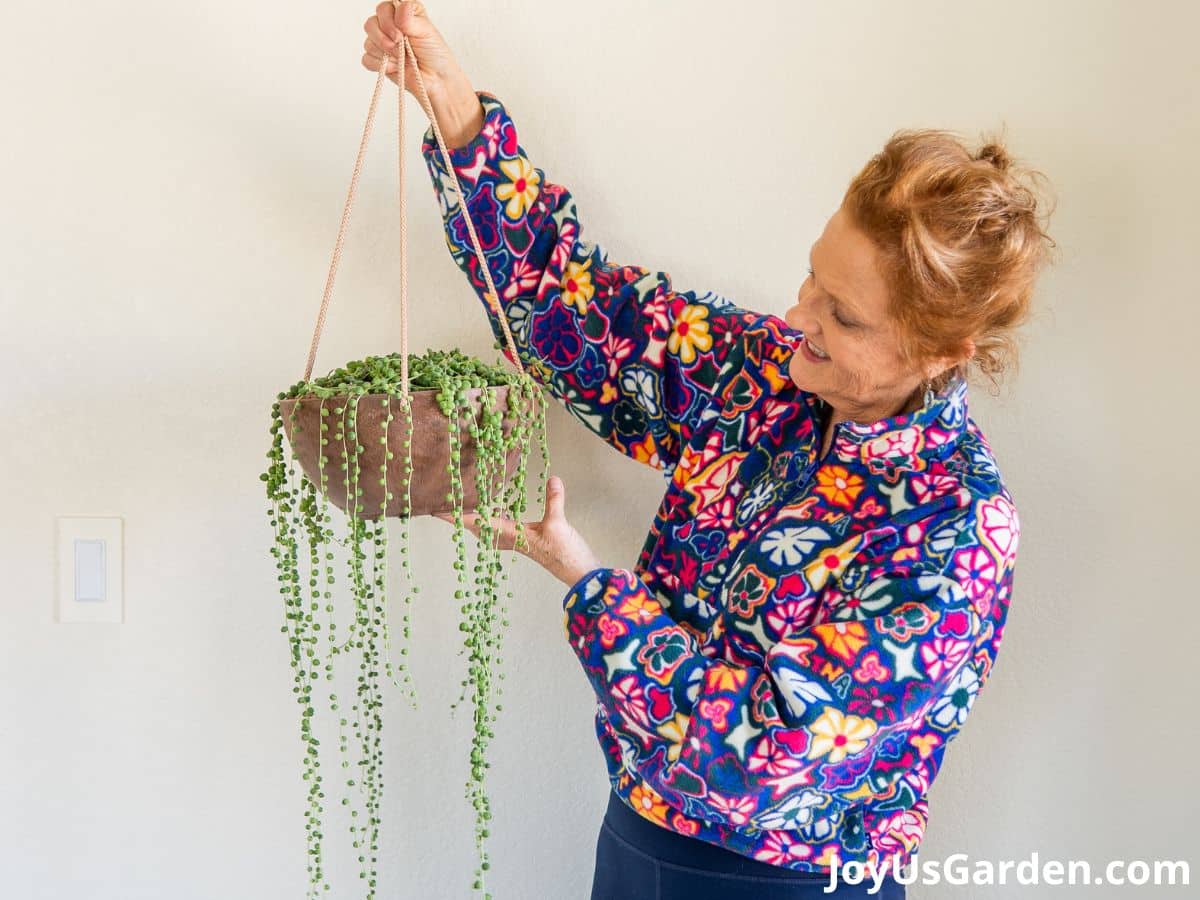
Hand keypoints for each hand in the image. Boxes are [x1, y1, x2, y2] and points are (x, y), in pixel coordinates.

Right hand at [362, 1, 461, 96]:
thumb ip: (411, 19)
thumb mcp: (427, 32)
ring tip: (401, 58)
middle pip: (370, 24)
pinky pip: (367, 59)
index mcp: (401, 13)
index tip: (401, 33)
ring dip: (385, 53)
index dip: (388, 21)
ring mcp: (382, 43)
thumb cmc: (435, 54)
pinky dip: (381, 65)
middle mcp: (389, 26)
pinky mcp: (378, 61)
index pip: (383, 9)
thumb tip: (402, 6)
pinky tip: (394, 67)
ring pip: (368, 42)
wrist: (436, 79)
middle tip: (399, 45)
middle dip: (384, 38)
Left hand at [432, 476, 601, 587]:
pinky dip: (494, 518)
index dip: (456, 515)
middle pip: (477, 526)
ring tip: (467, 503)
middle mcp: (509, 539)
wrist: (578, 572)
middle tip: (447, 502)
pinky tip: (498, 509)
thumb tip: (553, 479)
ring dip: (477, 517)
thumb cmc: (565, 553)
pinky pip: (501, 528)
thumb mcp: (558, 524)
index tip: (436, 510)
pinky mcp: (526, 541)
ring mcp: (517, 541)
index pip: (477, 522)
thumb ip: (554, 500)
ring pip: (488, 528)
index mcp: (510, 534)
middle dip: (462, 515)